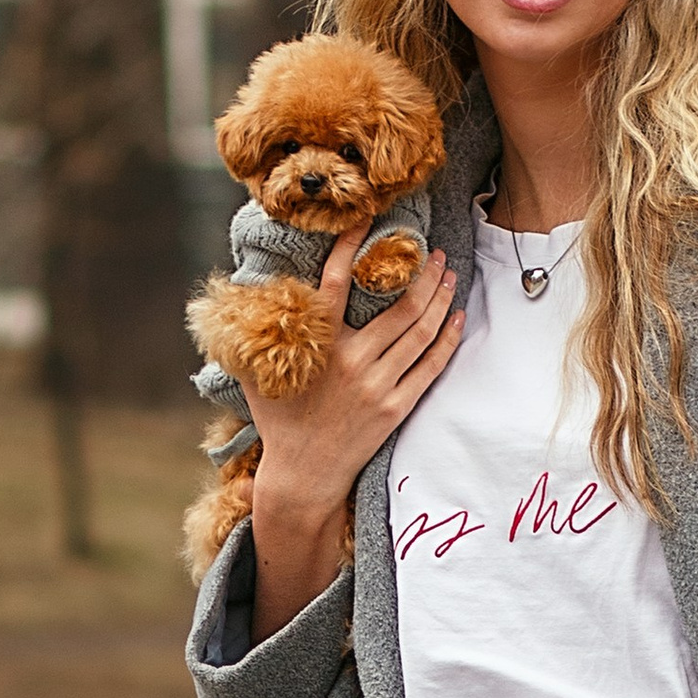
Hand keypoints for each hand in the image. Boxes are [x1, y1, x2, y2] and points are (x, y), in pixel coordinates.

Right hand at [250, 231, 463, 635]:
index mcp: (319, 345)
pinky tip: (455, 318)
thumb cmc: (279, 421)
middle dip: (422, 272)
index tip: (368, 221)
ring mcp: (378, 386)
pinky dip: (446, 340)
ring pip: (419, 332)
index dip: (353, 247)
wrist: (303, 476)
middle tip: (434, 251)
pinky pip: (430, 367)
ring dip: (439, 299)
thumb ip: (256, 333)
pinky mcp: (396, 408)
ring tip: (449, 275)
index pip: (338, 282)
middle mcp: (352, 362)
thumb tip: (242, 291)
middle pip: (399, 306)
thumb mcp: (257, 373)